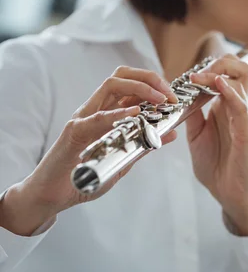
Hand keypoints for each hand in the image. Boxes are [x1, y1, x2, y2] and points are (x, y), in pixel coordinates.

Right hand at [0, 67, 177, 235]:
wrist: (51, 196)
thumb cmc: (83, 176)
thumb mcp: (122, 157)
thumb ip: (145, 145)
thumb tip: (171, 133)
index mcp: (106, 113)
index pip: (130, 83)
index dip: (154, 84)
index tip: (174, 98)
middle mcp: (94, 109)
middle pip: (122, 76)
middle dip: (151, 78)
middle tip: (170, 96)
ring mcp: (83, 118)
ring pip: (111, 86)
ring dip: (141, 88)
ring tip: (160, 100)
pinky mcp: (74, 133)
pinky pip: (96, 117)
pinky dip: (118, 113)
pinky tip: (135, 114)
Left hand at [185, 55, 247, 235]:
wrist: (229, 194)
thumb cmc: (216, 166)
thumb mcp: (196, 135)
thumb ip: (193, 115)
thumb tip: (181, 96)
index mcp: (227, 108)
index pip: (226, 74)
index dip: (209, 67)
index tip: (187, 73)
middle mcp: (239, 110)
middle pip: (240, 70)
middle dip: (219, 63)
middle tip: (197, 72)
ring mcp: (245, 120)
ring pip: (240, 83)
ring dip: (217, 75)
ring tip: (198, 77)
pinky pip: (242, 108)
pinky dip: (231, 94)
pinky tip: (219, 86)